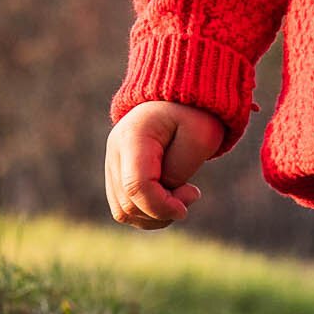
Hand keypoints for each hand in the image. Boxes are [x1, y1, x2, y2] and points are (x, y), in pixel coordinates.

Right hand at [106, 101, 226, 228]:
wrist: (176, 98)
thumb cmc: (192, 114)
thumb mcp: (200, 135)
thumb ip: (180, 168)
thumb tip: (166, 196)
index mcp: (133, 137)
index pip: (136, 186)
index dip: (163, 205)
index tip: (193, 194)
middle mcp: (115, 151)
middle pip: (129, 204)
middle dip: (164, 211)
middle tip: (191, 191)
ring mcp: (113, 164)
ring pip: (124, 211)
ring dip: (156, 215)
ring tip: (180, 195)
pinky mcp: (117, 175)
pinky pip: (125, 209)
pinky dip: (149, 213)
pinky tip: (169, 197)